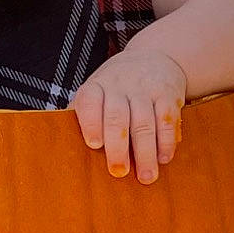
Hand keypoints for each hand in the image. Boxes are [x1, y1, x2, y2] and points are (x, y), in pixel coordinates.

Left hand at [72, 49, 186, 181]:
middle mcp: (120, 85)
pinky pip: (167, 120)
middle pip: (117, 117)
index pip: (89, 101)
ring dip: (145, 152)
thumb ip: (83, 113)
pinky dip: (166, 141)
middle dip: (118, 147)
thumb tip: (65, 147)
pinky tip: (163, 158)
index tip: (94, 144)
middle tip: (119, 172)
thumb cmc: (118, 85)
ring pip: (144, 123)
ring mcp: (145, 89)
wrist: (156, 55)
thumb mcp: (98, 88)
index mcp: (97, 86)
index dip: (90, 122)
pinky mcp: (168, 95)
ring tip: (146, 177)